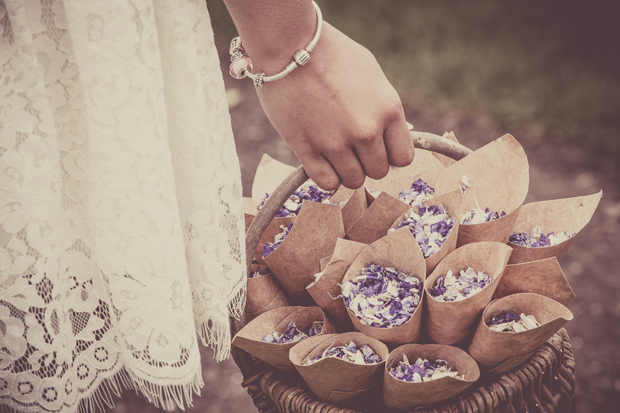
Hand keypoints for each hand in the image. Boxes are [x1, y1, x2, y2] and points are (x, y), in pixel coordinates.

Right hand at [255, 23, 413, 189]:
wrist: (289, 45)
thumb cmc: (332, 54)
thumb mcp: (372, 74)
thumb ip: (385, 108)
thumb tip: (396, 133)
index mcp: (388, 109)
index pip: (403, 158)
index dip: (391, 154)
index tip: (379, 147)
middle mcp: (366, 131)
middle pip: (378, 171)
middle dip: (368, 162)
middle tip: (354, 146)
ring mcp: (335, 143)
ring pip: (353, 180)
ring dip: (347, 171)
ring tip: (337, 153)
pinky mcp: (306, 149)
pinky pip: (327, 182)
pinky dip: (328, 178)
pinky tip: (323, 162)